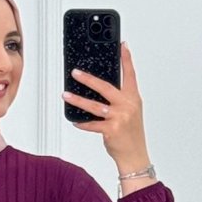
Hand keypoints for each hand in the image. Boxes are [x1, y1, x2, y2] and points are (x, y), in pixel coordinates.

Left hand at [63, 42, 148, 164]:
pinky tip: (75, 121)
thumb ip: (120, 100)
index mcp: (133, 99)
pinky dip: (82, 123)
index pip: (130, 75)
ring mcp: (119, 118)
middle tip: (75, 72)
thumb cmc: (131, 135)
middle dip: (88, 79)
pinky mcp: (111, 130)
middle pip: (105, 87)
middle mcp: (127, 106)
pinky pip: (92, 124)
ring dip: (78, 100)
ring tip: (66, 95)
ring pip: (94, 106)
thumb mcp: (131, 113)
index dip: (126, 59)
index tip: (122, 45)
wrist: (135, 156)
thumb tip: (100, 91)